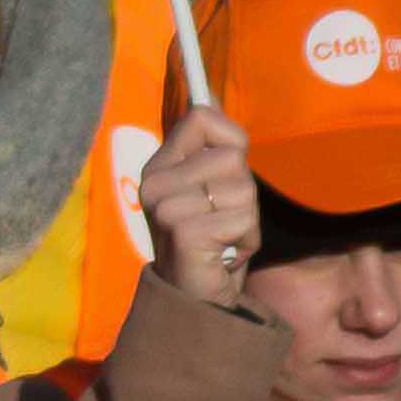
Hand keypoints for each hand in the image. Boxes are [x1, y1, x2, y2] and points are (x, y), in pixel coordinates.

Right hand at [135, 109, 262, 305]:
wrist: (196, 300)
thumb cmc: (211, 241)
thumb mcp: (211, 188)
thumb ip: (212, 149)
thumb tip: (210, 100)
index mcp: (158, 166)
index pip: (202, 117)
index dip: (230, 141)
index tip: (227, 172)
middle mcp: (154, 182)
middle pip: (231, 157)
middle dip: (242, 193)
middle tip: (222, 221)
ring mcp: (165, 206)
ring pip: (242, 189)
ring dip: (245, 219)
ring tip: (223, 238)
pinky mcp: (184, 230)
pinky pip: (242, 218)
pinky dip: (244, 239)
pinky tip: (224, 253)